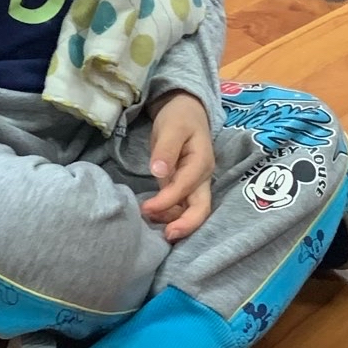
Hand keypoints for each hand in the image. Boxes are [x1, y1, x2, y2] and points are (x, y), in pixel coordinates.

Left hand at [144, 89, 213, 241]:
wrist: (186, 111)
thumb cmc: (180, 117)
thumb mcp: (172, 127)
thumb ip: (166, 150)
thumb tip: (159, 172)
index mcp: (201, 162)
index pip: (185, 187)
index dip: (167, 201)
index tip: (145, 208)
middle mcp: (202, 177)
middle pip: (202, 209)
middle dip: (186, 225)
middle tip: (167, 236)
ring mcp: (196, 184)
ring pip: (192, 211)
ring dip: (175, 221)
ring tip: (152, 224)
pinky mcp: (186, 187)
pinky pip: (182, 206)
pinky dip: (171, 215)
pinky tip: (154, 218)